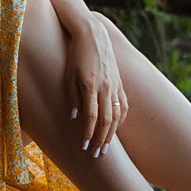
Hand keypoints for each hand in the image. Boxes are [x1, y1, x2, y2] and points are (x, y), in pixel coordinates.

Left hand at [65, 13, 129, 156]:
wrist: (93, 36)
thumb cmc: (75, 56)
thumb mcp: (68, 75)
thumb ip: (72, 97)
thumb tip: (74, 118)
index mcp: (90, 85)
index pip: (91, 116)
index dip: (88, 134)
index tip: (84, 147)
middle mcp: (105, 87)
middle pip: (106, 120)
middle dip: (102, 139)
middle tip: (97, 155)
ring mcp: (115, 85)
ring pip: (117, 115)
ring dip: (112, 133)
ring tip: (106, 147)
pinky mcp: (119, 83)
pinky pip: (123, 105)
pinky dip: (120, 119)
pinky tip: (115, 128)